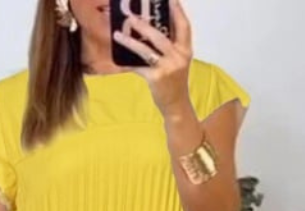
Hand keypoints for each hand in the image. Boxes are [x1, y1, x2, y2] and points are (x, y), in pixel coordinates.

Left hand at [113, 0, 193, 117]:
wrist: (176, 105)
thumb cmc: (174, 82)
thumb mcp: (177, 61)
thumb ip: (170, 46)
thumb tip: (150, 30)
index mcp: (185, 50)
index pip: (183, 26)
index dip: (177, 11)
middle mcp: (179, 57)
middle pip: (160, 36)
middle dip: (144, 25)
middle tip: (131, 16)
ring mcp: (168, 68)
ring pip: (146, 50)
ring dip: (130, 41)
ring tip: (118, 34)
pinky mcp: (156, 78)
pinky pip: (139, 67)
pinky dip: (128, 64)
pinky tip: (119, 60)